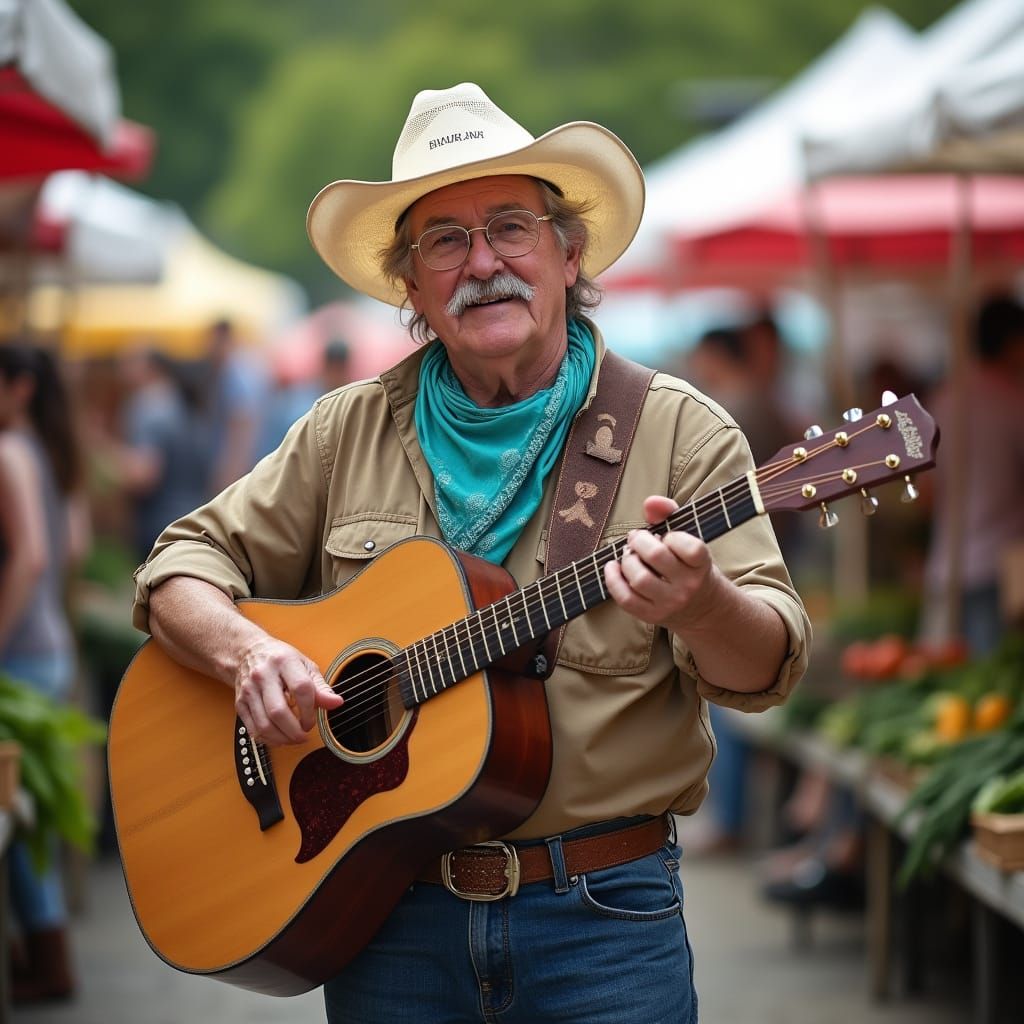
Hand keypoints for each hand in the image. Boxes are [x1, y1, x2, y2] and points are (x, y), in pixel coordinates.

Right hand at [234, 636, 342, 745]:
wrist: (248, 652)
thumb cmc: (280, 659)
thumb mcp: (305, 665)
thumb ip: (321, 687)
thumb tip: (336, 703)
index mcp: (284, 662)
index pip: (300, 689)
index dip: (310, 710)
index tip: (313, 719)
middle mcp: (263, 675)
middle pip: (278, 711)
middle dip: (295, 731)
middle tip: (304, 735)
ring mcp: (249, 690)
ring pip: (264, 724)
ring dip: (282, 738)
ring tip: (293, 738)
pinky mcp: (240, 703)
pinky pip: (253, 729)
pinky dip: (268, 739)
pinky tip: (279, 737)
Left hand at [603, 495, 722, 632]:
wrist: (703, 610)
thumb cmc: (690, 567)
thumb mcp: (688, 540)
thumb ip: (670, 515)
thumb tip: (650, 501)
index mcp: (701, 565)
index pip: (691, 548)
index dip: (673, 536)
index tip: (666, 536)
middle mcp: (688, 586)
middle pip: (657, 557)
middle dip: (639, 541)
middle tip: (636, 538)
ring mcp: (670, 603)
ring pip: (639, 578)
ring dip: (627, 560)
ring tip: (629, 554)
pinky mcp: (652, 616)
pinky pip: (626, 598)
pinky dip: (613, 580)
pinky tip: (612, 567)